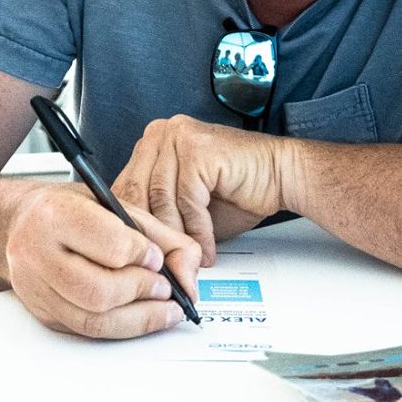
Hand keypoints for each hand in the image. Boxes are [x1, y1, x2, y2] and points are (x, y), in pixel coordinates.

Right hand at [3, 182, 201, 338]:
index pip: (111, 245)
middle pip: (101, 291)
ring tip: (162, 306)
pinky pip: (87, 332)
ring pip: (94, 321)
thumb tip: (189, 272)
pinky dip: (122, 328)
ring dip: (139, 317)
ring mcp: (36, 287)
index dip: (144, 255)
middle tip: (165, 287)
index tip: (156, 256)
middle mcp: (37, 252)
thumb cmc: (66, 209)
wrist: (17, 222)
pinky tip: (141, 315)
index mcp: (55, 214)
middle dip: (143, 292)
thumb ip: (160, 235)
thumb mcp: (114, 204)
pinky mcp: (42, 313)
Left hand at [113, 115, 287, 263]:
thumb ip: (158, 217)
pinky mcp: (198, 150)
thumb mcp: (184, 207)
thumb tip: (132, 246)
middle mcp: (160, 134)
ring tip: (186, 262)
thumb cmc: (235, 190)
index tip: (135, 255)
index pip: (123, 188)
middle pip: (137, 194)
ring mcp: (178, 138)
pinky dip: (198, 231)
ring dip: (176, 238)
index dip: (128, 227)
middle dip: (150, 236)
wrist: (279, 175)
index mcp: (151, 143)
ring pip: (161, 200)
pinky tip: (206, 249)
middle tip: (159, 267)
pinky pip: (188, 201)